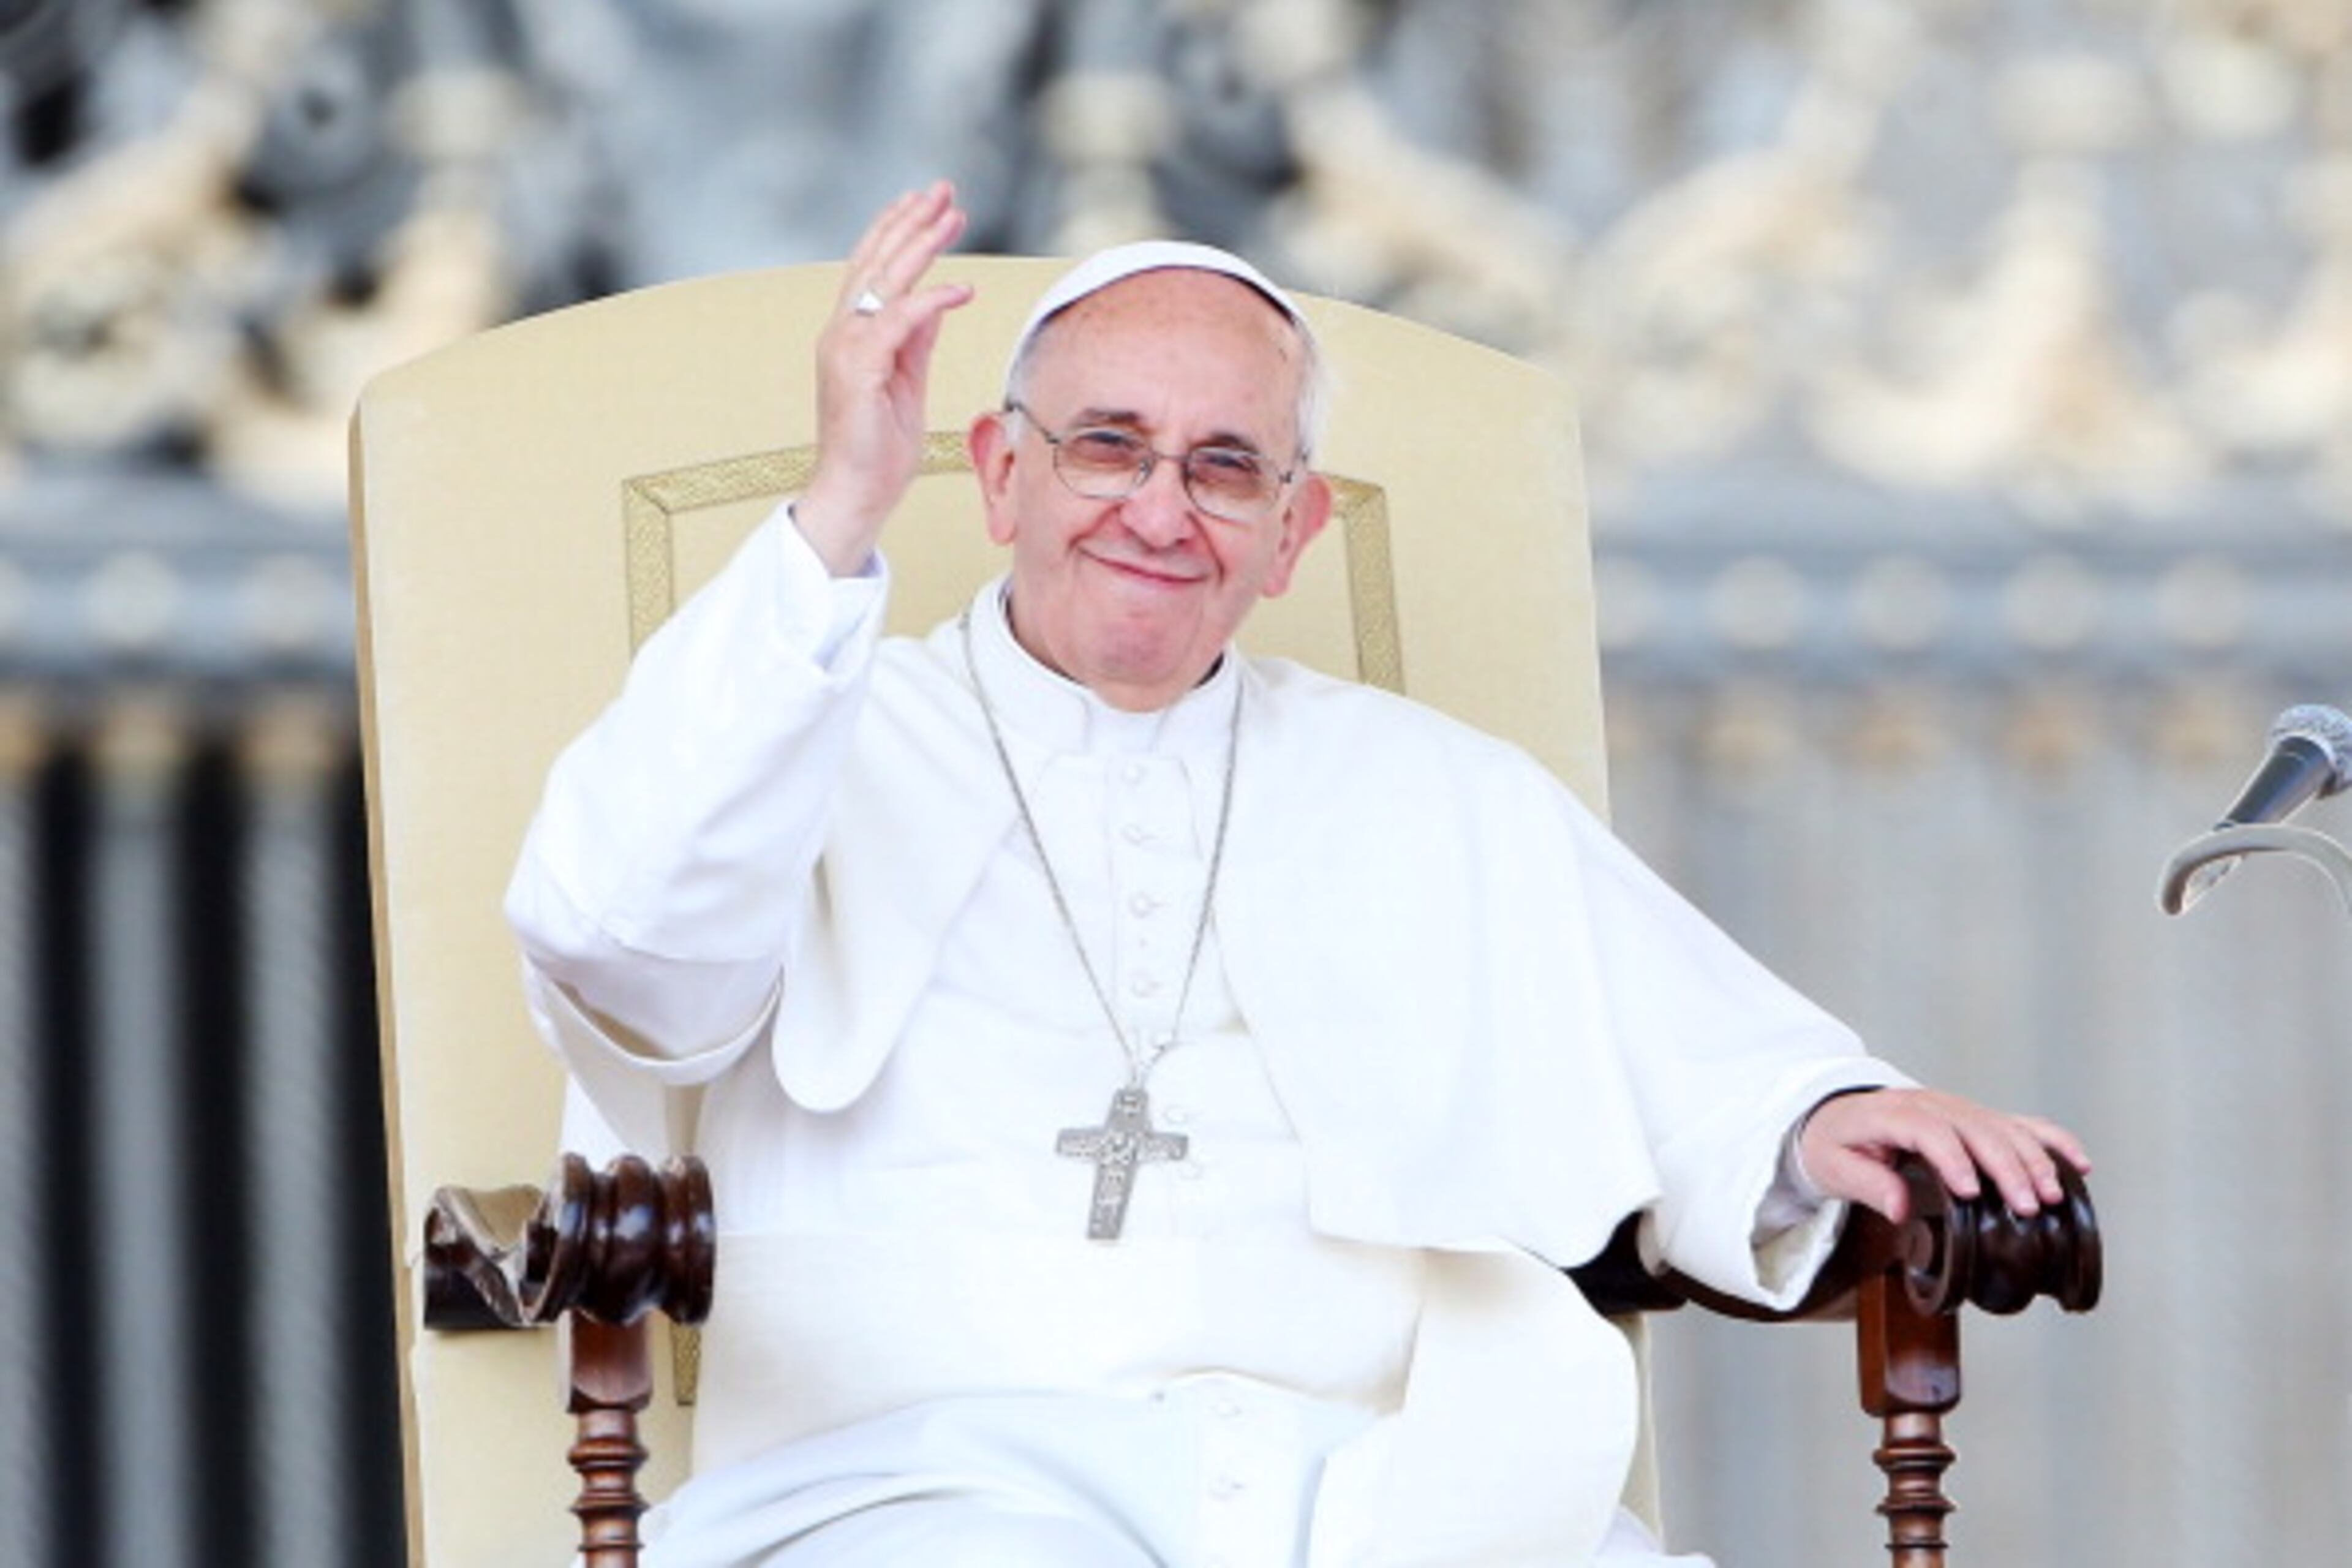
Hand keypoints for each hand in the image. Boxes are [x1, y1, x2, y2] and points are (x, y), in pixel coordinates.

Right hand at [796, 181, 975, 574]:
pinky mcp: (857, 369)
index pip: (874, 268)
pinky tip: (962, 287)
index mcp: (852, 333)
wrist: (856, 492)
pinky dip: (931, 300)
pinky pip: (899, 321)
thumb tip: (939, 299)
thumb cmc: (880, 445)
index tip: (931, 204)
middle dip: (910, 220)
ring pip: (884, 280)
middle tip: (943, 188)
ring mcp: (844, 347)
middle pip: (875, 260)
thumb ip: (917, 337)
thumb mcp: (908, 379)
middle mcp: (842, 331)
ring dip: (920, 243)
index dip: (900, 231)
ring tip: (951, 213)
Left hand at [1797, 1087, 2090, 1223]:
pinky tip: (2077, 1163)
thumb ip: (1865, 1184)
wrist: (1837, 1115)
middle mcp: (1931, 1105)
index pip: (1928, 1130)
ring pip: (2004, 1127)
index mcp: (1892, 1113)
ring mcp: (1958, 1109)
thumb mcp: (1833, 1166)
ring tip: (2052, 1195)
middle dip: (2006, 1167)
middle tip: (2028, 1205)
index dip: (1952, 1159)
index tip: (1970, 1192)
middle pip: (1976, 1128)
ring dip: (2033, 1159)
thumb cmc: (1835, 1142)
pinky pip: (2020, 1123)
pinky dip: (2051, 1140)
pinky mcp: (1977, 1119)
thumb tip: (1898, 1208)